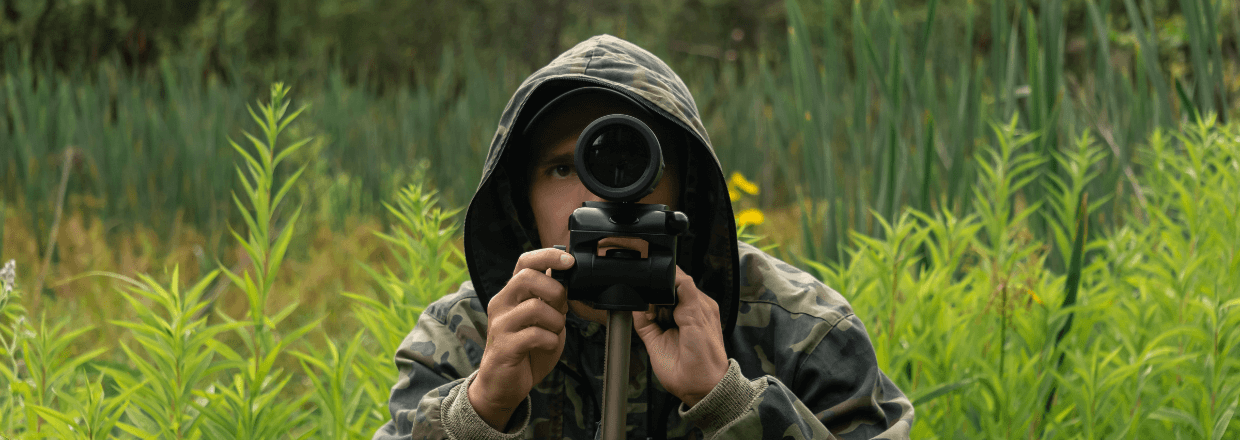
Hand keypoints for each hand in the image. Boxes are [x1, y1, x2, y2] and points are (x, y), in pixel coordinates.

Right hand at [469, 248, 573, 429]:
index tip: (569, 261)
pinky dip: (550, 340)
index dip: (548, 255)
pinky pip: (535, 335)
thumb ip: (551, 300)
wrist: (503, 384)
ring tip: (553, 332)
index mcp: (512, 293)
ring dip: (556, 321)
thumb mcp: (543, 319)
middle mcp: (501, 303)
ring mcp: (500, 324)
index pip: (525, 261)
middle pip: (527, 277)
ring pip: (535, 307)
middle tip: (562, 309)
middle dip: (556, 291)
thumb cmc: (526, 349)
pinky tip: (547, 345)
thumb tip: (568, 279)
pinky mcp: (504, 346)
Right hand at [632, 266, 728, 406]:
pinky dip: (637, 312)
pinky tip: (644, 313)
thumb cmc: (707, 355)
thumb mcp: (699, 316)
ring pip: (649, 302)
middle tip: (660, 299)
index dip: (670, 278)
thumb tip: (676, 273)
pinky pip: (639, 318)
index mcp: (697, 304)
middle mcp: (680, 312)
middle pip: (662, 290)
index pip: (680, 281)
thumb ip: (686, 292)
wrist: (698, 385)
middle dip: (657, 290)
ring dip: (647, 302)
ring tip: (655, 312)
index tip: (663, 278)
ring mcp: (665, 323)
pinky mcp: (651, 336)